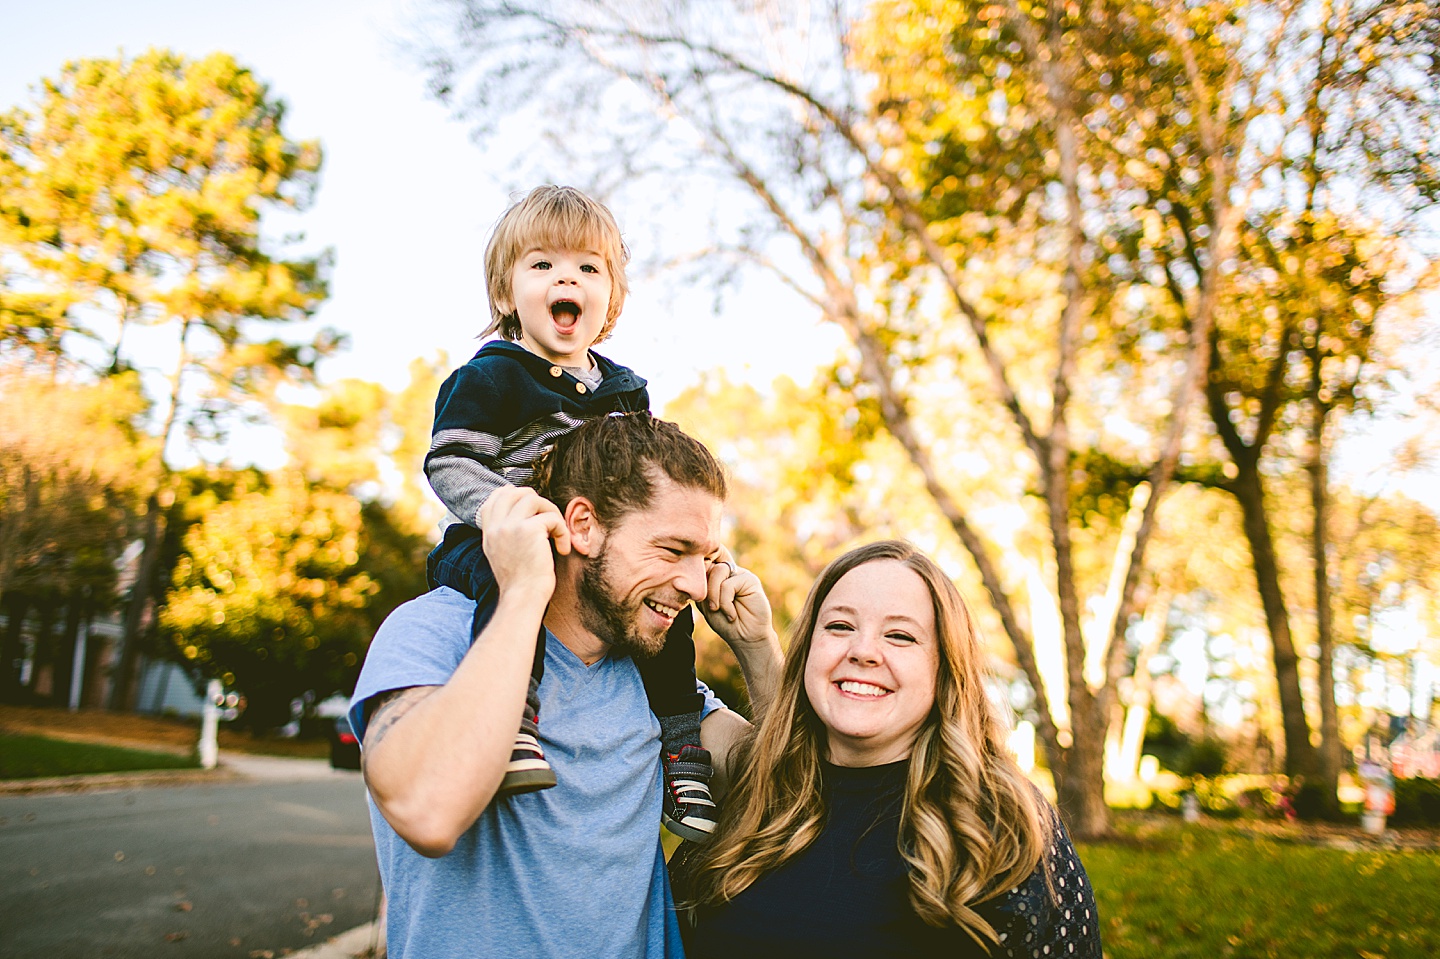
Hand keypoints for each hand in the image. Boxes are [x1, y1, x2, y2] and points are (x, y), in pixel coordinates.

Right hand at [479, 486, 569, 603]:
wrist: (523, 598)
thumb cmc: (521, 582)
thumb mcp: (503, 554)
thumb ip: (506, 533)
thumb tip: (523, 514)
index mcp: (489, 533)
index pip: (495, 498)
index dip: (515, 494)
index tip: (531, 507)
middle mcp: (497, 527)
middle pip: (514, 492)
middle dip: (536, 500)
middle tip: (548, 519)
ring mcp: (510, 526)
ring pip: (534, 499)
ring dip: (551, 513)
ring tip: (556, 533)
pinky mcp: (529, 530)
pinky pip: (552, 518)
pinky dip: (563, 531)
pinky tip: (562, 549)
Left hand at [700, 550, 774, 647]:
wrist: (744, 638)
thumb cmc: (725, 623)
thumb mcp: (705, 604)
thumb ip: (702, 587)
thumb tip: (696, 571)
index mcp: (717, 576)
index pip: (703, 566)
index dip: (697, 580)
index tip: (699, 599)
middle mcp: (729, 572)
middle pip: (709, 565)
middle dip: (705, 589)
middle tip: (711, 608)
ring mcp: (740, 574)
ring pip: (718, 571)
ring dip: (714, 594)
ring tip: (718, 610)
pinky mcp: (750, 580)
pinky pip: (729, 584)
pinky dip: (725, 603)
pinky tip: (732, 615)